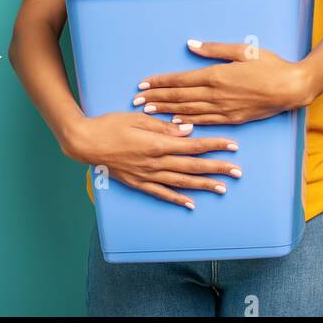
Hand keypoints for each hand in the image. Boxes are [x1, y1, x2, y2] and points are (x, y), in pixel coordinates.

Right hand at [61, 112, 241, 208]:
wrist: (85, 142)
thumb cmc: (111, 125)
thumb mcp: (139, 119)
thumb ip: (165, 127)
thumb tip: (188, 130)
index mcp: (157, 143)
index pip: (193, 145)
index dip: (215, 145)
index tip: (233, 146)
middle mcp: (155, 162)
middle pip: (193, 167)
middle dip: (217, 168)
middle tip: (238, 171)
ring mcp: (147, 175)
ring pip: (181, 183)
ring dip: (203, 186)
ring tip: (222, 188)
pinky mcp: (138, 183)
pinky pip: (161, 193)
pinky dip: (177, 199)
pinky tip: (191, 204)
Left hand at [132, 40, 313, 125]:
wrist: (293, 88)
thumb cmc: (271, 66)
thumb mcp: (244, 50)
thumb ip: (215, 49)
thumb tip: (191, 45)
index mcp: (217, 75)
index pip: (181, 80)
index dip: (160, 82)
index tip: (143, 84)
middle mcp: (217, 94)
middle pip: (180, 97)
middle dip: (156, 98)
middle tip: (136, 101)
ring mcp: (224, 109)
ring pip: (188, 111)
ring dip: (166, 111)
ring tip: (148, 112)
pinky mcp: (233, 119)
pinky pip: (205, 122)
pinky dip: (187, 123)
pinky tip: (175, 123)